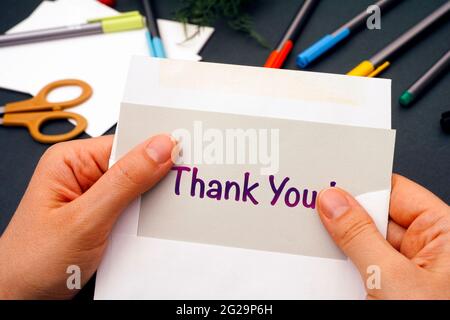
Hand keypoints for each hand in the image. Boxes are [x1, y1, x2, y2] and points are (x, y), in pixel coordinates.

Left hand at [0, 134, 175, 298]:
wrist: (20, 299)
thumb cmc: (33, 261)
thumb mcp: (86, 219)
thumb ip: (126, 182)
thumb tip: (161, 147)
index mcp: (72, 161)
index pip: (126, 143)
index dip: (158, 151)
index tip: (187, 160)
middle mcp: (83, 174)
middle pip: (136, 167)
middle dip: (158, 182)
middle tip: (181, 195)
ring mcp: (94, 197)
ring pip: (138, 191)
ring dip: (152, 206)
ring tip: (159, 222)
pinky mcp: (102, 217)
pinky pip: (133, 211)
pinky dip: (145, 221)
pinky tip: (150, 231)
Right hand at [317, 174, 449, 298]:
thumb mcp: (390, 277)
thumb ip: (359, 236)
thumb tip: (333, 203)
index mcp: (444, 233)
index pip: (396, 192)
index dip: (361, 186)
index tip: (329, 183)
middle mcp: (429, 249)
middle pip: (376, 218)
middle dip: (345, 219)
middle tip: (316, 215)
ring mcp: (410, 271)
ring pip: (365, 245)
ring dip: (342, 248)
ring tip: (324, 252)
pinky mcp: (394, 289)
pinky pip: (363, 268)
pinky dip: (344, 268)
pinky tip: (331, 271)